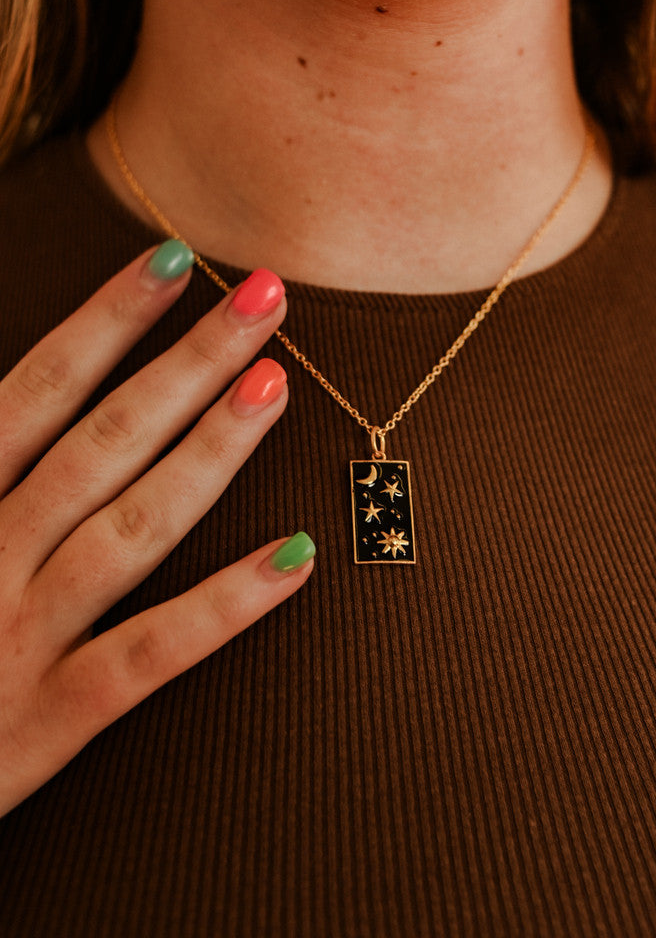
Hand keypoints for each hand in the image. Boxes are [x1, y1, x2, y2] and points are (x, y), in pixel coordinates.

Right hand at [0, 242, 313, 817]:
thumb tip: (3, 394)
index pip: (38, 391)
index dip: (108, 322)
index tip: (174, 262)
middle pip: (103, 440)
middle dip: (188, 361)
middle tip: (266, 295)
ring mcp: (18, 639)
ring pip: (132, 526)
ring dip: (210, 451)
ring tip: (277, 383)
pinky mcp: (47, 723)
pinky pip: (149, 655)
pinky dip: (224, 607)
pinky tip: (296, 558)